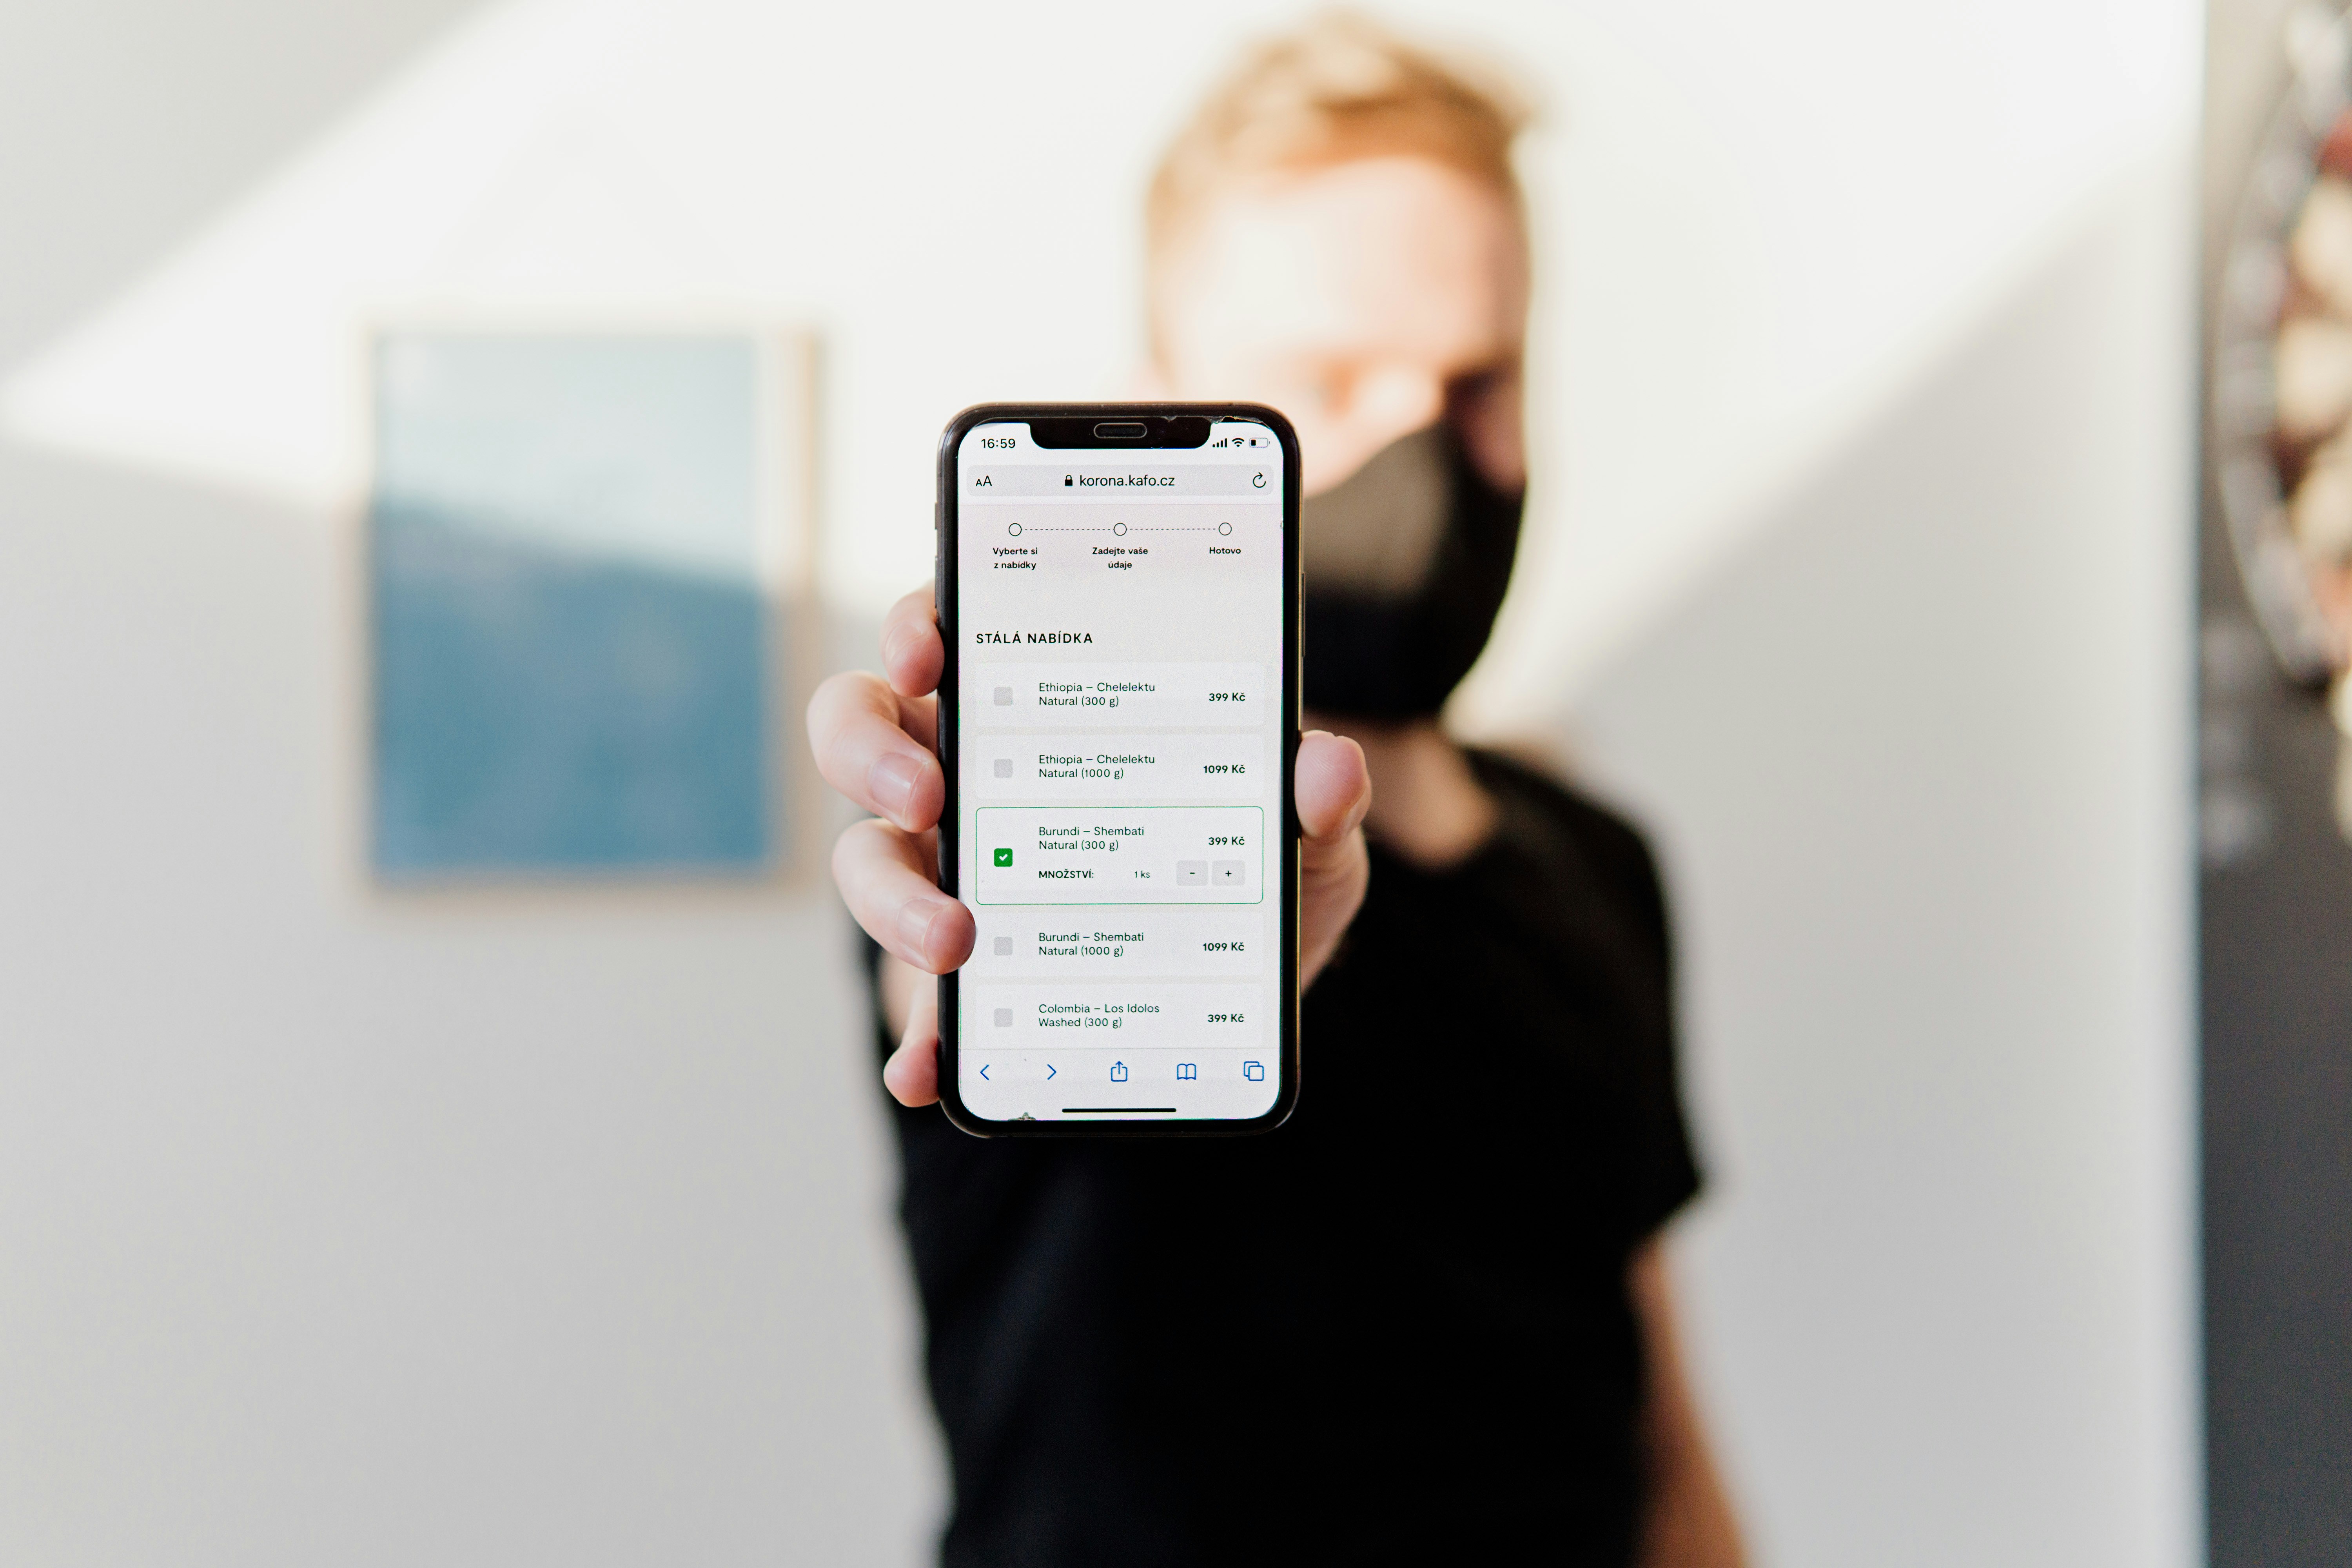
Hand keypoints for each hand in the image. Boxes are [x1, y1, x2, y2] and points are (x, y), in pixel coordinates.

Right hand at [808, 584, 1371, 1106]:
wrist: (1244, 1000)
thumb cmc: (1255, 880)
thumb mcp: (1306, 839)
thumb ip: (1317, 800)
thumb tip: (1326, 768)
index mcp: (1029, 714)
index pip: (943, 639)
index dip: (915, 627)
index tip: (928, 648)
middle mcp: (967, 784)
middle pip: (862, 733)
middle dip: (870, 753)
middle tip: (928, 793)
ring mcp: (948, 881)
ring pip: (868, 862)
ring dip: (892, 900)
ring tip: (955, 940)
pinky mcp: (959, 989)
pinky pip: (912, 1015)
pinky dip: (914, 1041)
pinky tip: (929, 1067)